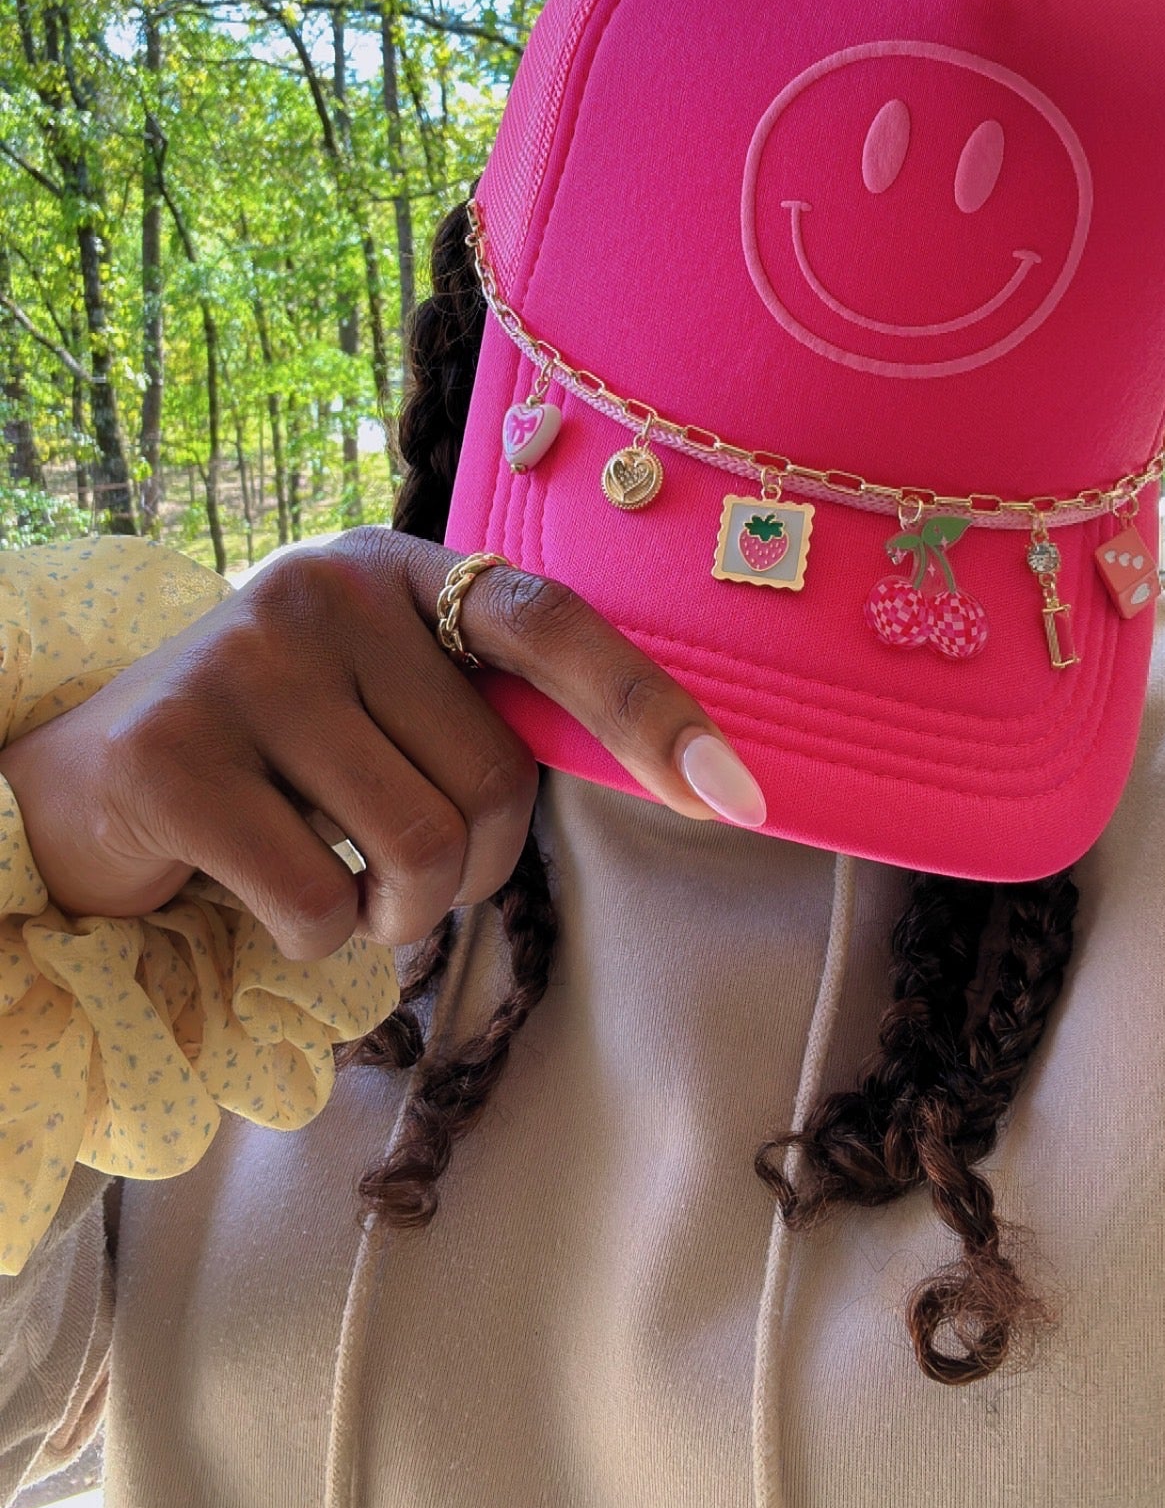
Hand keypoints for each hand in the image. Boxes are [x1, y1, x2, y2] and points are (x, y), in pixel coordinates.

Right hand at [0, 529, 766, 960]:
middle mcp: (322, 590)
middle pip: (491, 780)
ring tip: (336, 887)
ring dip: (396, 916)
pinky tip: (256, 891)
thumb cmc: (276, 756)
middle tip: (393, 873)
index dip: (647, 709)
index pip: (548, 623)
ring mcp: (242, 663)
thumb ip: (479, 708)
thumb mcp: (379, 697)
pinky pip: (319, 906)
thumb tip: (674, 772)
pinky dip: (313, 940)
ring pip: (417, 850)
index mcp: (396, 567)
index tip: (738, 796)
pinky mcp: (174, 756)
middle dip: (469, 870)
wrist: (83, 784)